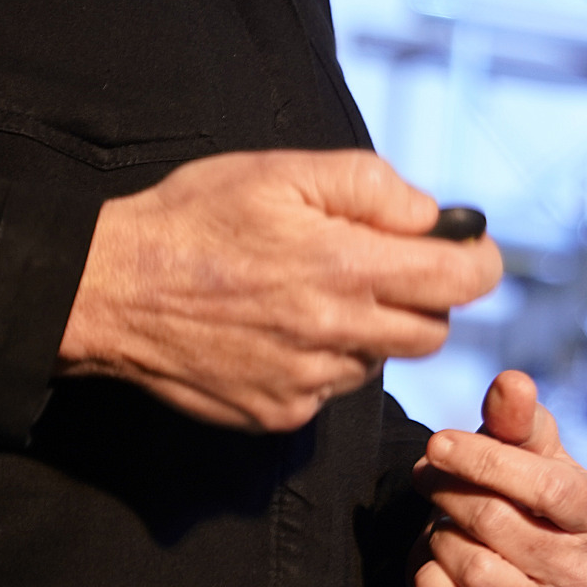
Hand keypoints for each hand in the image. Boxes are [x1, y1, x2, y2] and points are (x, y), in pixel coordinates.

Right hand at [58, 150, 500, 431]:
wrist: (108, 291)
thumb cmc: (194, 218)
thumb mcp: (282, 172)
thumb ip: (369, 186)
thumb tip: (429, 215)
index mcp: (345, 267)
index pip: (460, 282)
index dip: (478, 262)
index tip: (471, 249)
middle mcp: (335, 334)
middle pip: (432, 331)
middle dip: (426, 296)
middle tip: (385, 264)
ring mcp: (306, 383)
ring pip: (380, 361)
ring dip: (371, 329)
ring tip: (316, 291)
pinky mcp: (277, 414)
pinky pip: (330, 390)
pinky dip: (324, 360)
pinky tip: (279, 328)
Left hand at [412, 370, 586, 586]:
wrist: (490, 552)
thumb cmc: (515, 484)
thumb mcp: (519, 443)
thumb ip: (515, 414)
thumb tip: (512, 382)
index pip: (549, 488)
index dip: (488, 462)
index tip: (438, 443)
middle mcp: (581, 572)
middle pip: (498, 523)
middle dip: (450, 492)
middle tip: (427, 475)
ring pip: (472, 568)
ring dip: (440, 536)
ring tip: (443, 522)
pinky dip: (427, 579)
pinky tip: (436, 562)